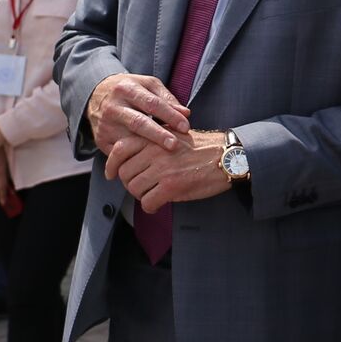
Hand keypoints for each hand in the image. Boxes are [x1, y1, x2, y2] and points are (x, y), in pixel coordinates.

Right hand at [87, 74, 191, 155]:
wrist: (96, 95)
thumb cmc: (131, 91)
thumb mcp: (148, 86)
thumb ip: (167, 99)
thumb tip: (186, 113)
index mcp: (126, 89)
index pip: (151, 104)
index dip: (170, 115)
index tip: (185, 127)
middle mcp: (113, 107)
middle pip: (138, 123)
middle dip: (158, 135)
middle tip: (175, 145)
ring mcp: (105, 125)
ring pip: (128, 140)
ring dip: (147, 149)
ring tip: (165, 156)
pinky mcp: (101, 140)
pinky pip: (119, 153)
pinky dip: (134, 158)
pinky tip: (149, 163)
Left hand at [114, 129, 230, 211]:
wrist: (228, 156)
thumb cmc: (205, 148)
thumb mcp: (175, 134)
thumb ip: (154, 141)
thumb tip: (134, 157)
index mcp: (155, 138)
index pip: (119, 150)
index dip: (112, 165)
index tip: (112, 174)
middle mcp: (154, 151)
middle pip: (125, 174)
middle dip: (132, 183)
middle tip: (145, 186)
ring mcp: (162, 169)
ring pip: (134, 189)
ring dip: (143, 195)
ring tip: (154, 194)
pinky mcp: (171, 186)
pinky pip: (148, 202)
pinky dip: (151, 207)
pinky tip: (159, 204)